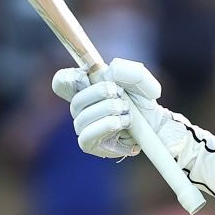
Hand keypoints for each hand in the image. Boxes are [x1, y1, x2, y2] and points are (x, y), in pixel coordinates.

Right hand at [51, 58, 184, 159]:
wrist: (153, 124)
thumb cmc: (141, 100)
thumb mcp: (139, 80)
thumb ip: (127, 70)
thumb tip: (109, 71)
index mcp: (85, 88)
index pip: (61, 82)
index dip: (67, 77)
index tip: (86, 73)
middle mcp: (79, 108)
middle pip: (77, 99)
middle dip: (101, 93)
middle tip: (120, 94)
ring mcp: (82, 126)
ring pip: (83, 117)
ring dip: (109, 110)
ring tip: (126, 111)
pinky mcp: (88, 144)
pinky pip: (87, 135)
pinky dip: (107, 126)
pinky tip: (122, 124)